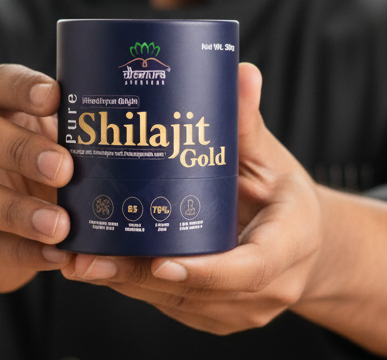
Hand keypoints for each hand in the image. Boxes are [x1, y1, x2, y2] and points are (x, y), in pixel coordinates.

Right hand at [0, 63, 74, 294]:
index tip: (54, 96)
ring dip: (17, 211)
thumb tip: (126, 133)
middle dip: (20, 149)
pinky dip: (19, 252)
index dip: (23, 87)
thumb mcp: (42, 140)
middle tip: (64, 168)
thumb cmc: (25, 169)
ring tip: (60, 225)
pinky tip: (55, 255)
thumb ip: (68, 131)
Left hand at [62, 62, 322, 333]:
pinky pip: (171, 305)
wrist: (308, 245)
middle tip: (87, 257)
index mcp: (290, 245)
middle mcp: (267, 290)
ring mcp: (240, 310)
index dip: (203, 270)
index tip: (161, 261)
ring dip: (126, 284)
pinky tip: (97, 265)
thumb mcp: (273, 158)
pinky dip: (134, 286)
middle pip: (197, 291)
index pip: (248, 269)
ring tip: (78, 259)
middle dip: (138, 276)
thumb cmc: (288, 198)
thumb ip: (248, 122)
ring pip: (176, 303)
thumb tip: (241, 71)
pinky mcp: (216, 316)